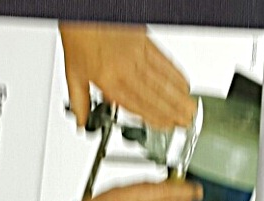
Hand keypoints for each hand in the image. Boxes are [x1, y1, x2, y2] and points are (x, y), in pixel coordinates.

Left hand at [59, 22, 196, 129]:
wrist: (86, 9)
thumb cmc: (79, 34)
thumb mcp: (72, 72)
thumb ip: (79, 100)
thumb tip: (81, 121)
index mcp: (108, 80)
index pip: (137, 106)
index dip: (155, 119)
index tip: (166, 127)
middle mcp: (125, 70)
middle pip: (155, 96)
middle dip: (173, 112)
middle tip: (186, 123)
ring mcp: (137, 55)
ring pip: (163, 81)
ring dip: (178, 97)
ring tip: (190, 109)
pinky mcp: (144, 41)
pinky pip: (164, 61)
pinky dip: (176, 74)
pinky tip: (184, 83)